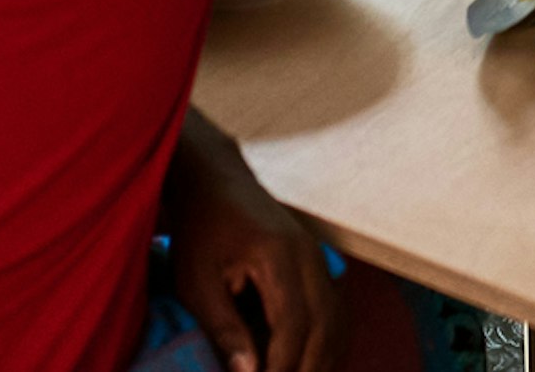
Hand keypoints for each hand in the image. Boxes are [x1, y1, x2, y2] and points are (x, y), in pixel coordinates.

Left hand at [163, 137, 341, 371]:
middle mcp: (310, 258)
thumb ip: (223, 328)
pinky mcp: (319, 265)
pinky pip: (336, 311)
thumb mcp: (196, 282)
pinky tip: (312, 363)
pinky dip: (328, 343)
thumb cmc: (201, 230)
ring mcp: (320, 260)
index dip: (284, 364)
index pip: (295, 323)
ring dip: (324, 360)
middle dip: (309, 368)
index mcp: (280, 257)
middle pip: (326, 326)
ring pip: (338, 321)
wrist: (217, 182)